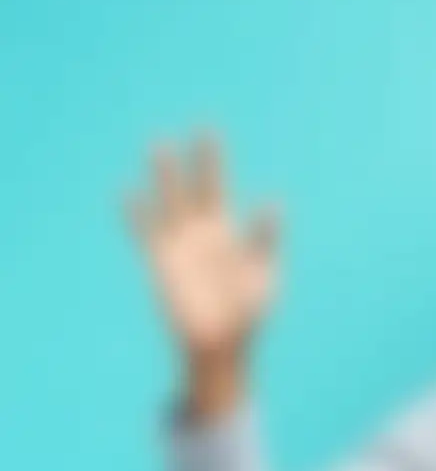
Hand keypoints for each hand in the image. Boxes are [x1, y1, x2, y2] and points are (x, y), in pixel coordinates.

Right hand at [125, 133, 279, 420]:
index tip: (208, 130)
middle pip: (193, 188)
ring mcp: (179, 245)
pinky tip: (127, 193)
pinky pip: (145, 234)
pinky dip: (137, 215)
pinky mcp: (160, 263)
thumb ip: (265, 239)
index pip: (217, 187)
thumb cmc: (248, 313)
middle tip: (193, 126)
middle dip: (191, 160)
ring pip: (168, 203)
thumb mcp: (264, 274)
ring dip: (164, 176)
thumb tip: (274, 202)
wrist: (221, 343)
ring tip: (159, 144)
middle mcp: (200, 233)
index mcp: (226, 233)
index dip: (212, 160)